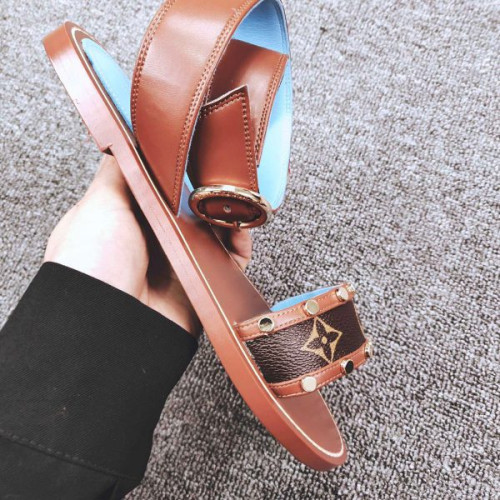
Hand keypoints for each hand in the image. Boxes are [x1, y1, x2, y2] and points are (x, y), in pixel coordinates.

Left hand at [44, 154, 251, 335]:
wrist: (110, 324)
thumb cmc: (92, 263)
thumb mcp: (98, 205)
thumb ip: (118, 171)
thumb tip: (127, 138)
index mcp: (128, 217)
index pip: (161, 185)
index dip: (180, 169)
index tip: (198, 150)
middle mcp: (154, 238)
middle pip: (191, 206)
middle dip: (209, 189)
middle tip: (225, 173)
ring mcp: (178, 260)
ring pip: (214, 230)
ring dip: (229, 213)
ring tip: (238, 198)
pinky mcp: (200, 281)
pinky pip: (229, 260)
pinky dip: (240, 243)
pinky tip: (242, 227)